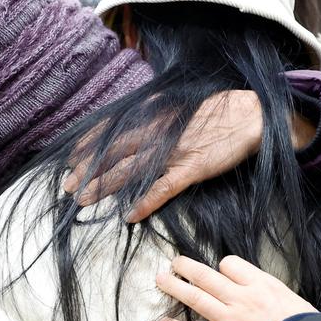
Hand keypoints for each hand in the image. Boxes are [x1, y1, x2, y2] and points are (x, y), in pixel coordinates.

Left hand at [63, 91, 314, 222]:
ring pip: (130, 171)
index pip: (113, 130)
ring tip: (84, 200)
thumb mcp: (180, 105)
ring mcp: (173, 151)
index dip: (89, 145)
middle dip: (88, 169)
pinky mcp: (191, 169)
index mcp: (154, 115)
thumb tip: (137, 126)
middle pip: (114, 152)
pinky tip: (130, 215)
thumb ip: (158, 116)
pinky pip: (163, 189)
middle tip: (67, 185)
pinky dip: (145, 202)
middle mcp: (158, 132)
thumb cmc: (218, 110)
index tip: (70, 158)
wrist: (253, 114)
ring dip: (105, 186)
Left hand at [156, 255, 316, 320]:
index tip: (220, 272)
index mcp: (261, 284)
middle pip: (206, 276)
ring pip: (195, 298)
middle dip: (187, 267)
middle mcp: (241, 298)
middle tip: (175, 262)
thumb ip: (274, 296)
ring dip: (175, 287)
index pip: (231, 265)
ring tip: (161, 280)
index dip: (222, 268)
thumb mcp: (296, 302)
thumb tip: (270, 297)